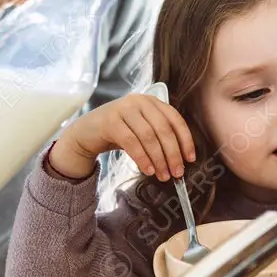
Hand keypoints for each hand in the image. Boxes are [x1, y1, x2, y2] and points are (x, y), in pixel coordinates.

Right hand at [50, 94, 197, 181]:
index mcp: (152, 101)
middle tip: (177, 172)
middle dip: (173, 154)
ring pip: (149, 137)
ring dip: (159, 159)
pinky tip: (147, 170)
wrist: (87, 133)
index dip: (185, 140)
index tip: (190, 159)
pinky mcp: (111, 121)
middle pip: (164, 129)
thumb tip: (181, 160)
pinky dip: (142, 158)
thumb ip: (160, 137)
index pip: (175, 119)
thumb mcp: (142, 130)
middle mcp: (139, 101)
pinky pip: (132, 142)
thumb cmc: (119, 133)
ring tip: (163, 175)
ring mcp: (124, 108)